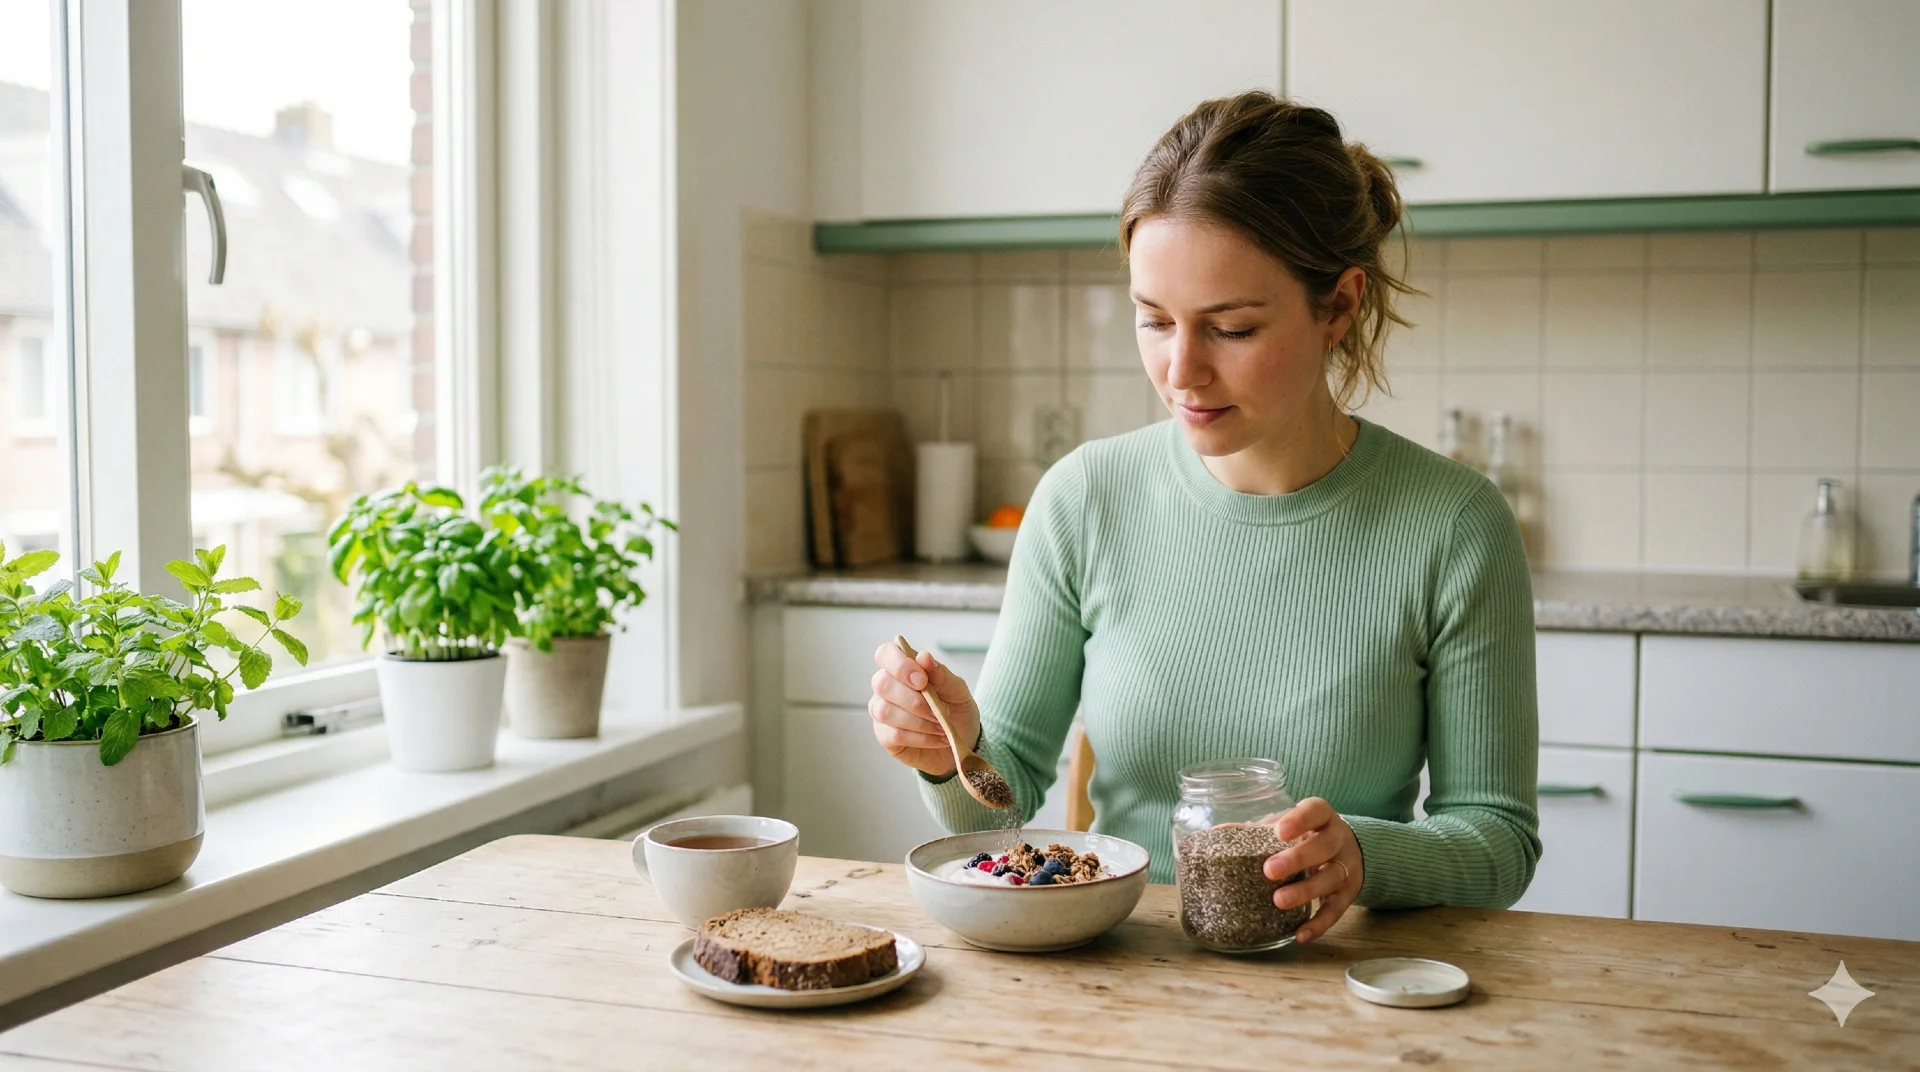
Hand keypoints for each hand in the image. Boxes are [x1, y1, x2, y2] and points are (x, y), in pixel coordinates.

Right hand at [869, 642, 980, 777]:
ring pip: (885, 712)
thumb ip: (940, 674)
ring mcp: (881, 711)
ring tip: (941, 726)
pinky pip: (894, 735)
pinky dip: (921, 737)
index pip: (886, 654)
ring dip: (919, 721)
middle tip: (939, 710)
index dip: (900, 665)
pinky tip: (936, 738)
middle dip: (913, 699)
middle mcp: (886, 687)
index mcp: (902, 667)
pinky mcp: (884, 736)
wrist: (962, 741)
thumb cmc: (955, 709)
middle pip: (882, 684)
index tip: (922, 680)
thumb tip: (924, 656)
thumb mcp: (957, 690)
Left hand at [1262, 797, 1364, 944]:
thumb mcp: (1288, 827)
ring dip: (1305, 890)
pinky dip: (1319, 923)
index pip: (1316, 811)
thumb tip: (1216, 833)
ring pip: (1332, 877)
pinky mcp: (1349, 893)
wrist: (1347, 850)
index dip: (1300, 820)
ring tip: (1279, 900)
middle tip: (1270, 870)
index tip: (1279, 831)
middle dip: (1298, 858)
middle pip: (1324, 846)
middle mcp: (1339, 840)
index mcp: (1322, 817)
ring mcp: (1347, 867)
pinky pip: (1336, 910)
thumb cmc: (1307, 835)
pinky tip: (1300, 934)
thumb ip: (1257, 830)